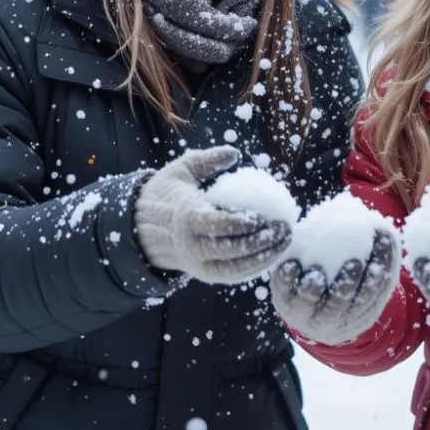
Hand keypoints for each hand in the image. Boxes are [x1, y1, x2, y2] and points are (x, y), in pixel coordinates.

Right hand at [135, 146, 291, 283]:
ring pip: (236, 268)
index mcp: (187, 218)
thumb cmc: (168, 193)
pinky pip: (233, 275)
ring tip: (285, 241)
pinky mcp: (205, 274)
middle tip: (284, 228)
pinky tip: (273, 254)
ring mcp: (199, 264)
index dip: (245, 222)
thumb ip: (207, 160)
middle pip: (232, 249)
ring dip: (264, 257)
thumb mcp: (182, 170)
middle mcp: (193, 246)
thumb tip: (234, 153)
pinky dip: (254, 267)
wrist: (144, 227)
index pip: (220, 225)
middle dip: (262, 241)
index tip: (266, 215)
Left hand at [271, 229, 398, 345]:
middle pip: (340, 307)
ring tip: (317, 272)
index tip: (378, 256)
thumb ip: (374, 254)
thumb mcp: (363, 275)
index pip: (371, 297)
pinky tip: (291, 263)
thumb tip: (382, 228)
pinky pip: (283, 292)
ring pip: (310, 306)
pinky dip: (286, 279)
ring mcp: (305, 314)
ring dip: (313, 290)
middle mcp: (331, 321)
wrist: (312, 309)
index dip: (377, 278)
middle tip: (353, 263)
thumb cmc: (345, 282)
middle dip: (347, 286)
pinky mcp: (283, 301)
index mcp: (358, 315)